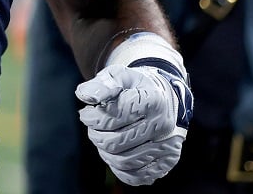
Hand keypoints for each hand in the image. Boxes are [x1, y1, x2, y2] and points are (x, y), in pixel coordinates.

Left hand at [76, 60, 191, 185]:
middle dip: (95, 135)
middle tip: (93, 128)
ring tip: (103, 139)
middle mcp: (163, 124)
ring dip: (104, 152)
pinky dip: (119, 169)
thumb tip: (85, 96)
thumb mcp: (119, 76)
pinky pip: (137, 176)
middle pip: (116, 142)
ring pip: (123, 161)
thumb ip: (101, 84)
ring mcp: (167, 145)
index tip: (86, 114)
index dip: (93, 117)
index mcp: (152, 100)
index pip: (115, 115)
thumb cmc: (136, 87)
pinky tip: (114, 154)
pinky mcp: (167, 161)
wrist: (164, 98)